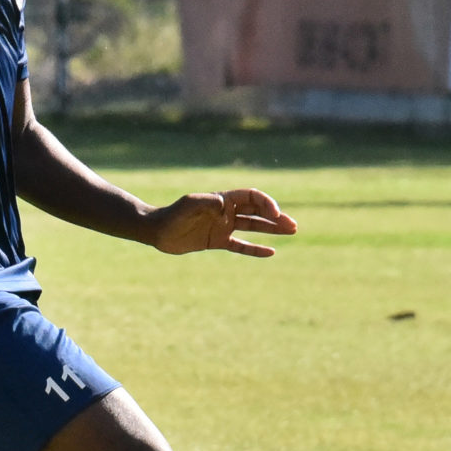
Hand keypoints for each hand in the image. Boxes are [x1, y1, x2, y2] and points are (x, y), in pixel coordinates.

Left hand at [145, 188, 298, 256]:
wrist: (157, 231)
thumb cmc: (173, 215)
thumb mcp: (189, 205)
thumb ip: (207, 203)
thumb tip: (224, 205)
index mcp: (223, 200)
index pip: (252, 198)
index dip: (266, 203)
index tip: (275, 214)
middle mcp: (226, 212)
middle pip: (257, 212)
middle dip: (276, 217)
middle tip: (293, 226)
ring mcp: (223, 227)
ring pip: (253, 227)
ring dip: (271, 229)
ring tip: (291, 232)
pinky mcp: (217, 242)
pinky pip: (240, 246)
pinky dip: (255, 249)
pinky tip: (271, 252)